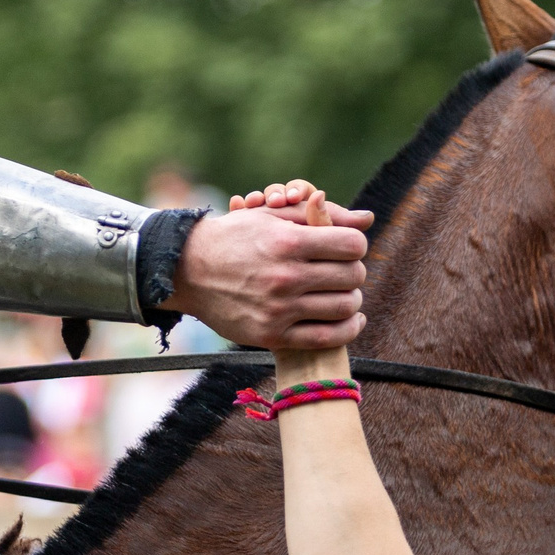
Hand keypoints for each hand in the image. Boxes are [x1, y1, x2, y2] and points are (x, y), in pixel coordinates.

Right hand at [170, 179, 372, 350]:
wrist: (187, 271)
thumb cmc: (234, 237)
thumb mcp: (271, 216)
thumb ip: (318, 216)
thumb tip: (367, 218)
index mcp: (287, 242)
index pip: (352, 245)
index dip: (355, 244)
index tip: (346, 247)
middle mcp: (285, 277)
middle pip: (352, 276)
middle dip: (354, 270)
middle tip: (344, 270)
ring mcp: (279, 309)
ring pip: (344, 307)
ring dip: (352, 299)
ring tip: (343, 293)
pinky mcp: (272, 335)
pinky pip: (326, 338)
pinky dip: (348, 329)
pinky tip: (350, 319)